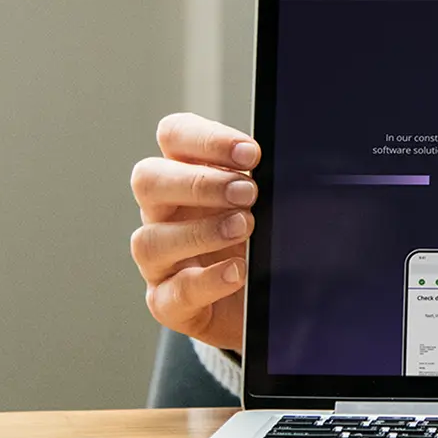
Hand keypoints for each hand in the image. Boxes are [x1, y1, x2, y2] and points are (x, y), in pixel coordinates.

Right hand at [130, 112, 259, 351]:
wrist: (260, 301)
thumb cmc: (259, 239)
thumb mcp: (268, 202)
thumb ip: (269, 180)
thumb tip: (289, 163)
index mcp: (184, 173)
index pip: (173, 135)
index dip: (207, 139)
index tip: (252, 153)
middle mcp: (162, 212)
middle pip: (148, 180)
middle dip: (201, 182)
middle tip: (249, 192)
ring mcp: (158, 260)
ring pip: (150, 240)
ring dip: (202, 231)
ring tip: (245, 227)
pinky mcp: (166, 302)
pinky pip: (172, 292)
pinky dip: (206, 280)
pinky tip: (237, 272)